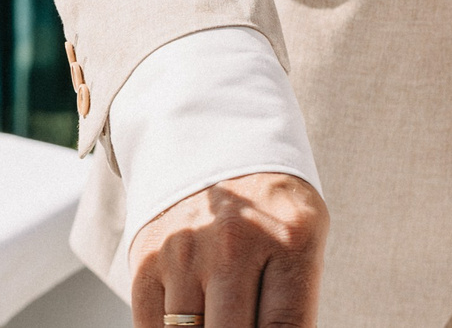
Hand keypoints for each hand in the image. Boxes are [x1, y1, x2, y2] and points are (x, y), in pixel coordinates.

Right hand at [128, 172, 325, 327]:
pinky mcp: (147, 261)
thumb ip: (293, 303)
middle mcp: (236, 244)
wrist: (212, 141)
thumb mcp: (304, 239)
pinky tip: (191, 320)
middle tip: (235, 327)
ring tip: (216, 317)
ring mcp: (186, 252)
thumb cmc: (269, 207)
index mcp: (291, 238)